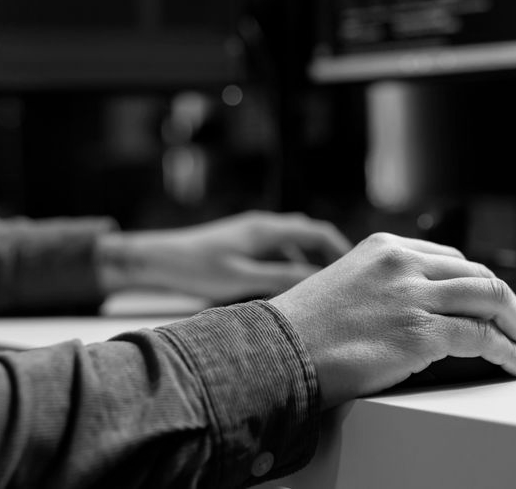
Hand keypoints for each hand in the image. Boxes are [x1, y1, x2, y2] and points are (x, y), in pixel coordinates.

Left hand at [96, 211, 351, 303]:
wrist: (158, 259)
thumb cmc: (197, 268)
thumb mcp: (243, 278)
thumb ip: (282, 277)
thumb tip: (317, 281)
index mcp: (268, 229)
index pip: (318, 231)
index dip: (341, 249)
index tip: (356, 270)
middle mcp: (264, 225)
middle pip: (309, 235)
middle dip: (328, 256)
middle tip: (342, 282)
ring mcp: (253, 233)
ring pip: (293, 244)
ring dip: (308, 262)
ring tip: (319, 290)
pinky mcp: (242, 244)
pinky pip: (277, 251)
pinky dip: (290, 265)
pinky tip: (286, 289)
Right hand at [270, 233, 515, 407]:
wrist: (275, 353)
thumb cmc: (303, 330)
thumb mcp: (347, 286)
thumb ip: (387, 287)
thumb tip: (425, 309)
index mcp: (386, 247)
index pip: (455, 260)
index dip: (484, 285)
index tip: (501, 306)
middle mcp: (404, 263)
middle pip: (481, 276)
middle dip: (515, 306)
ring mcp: (412, 295)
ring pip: (492, 299)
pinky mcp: (419, 332)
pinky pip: (482, 337)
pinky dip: (509, 351)